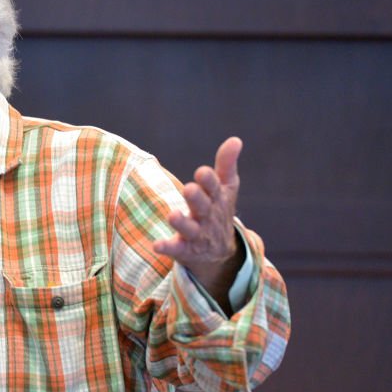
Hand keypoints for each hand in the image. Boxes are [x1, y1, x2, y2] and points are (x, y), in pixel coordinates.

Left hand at [153, 137, 244, 300]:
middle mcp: (208, 217)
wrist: (220, 253)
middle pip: (203, 207)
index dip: (209, 181)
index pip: (215, 188)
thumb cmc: (218, 211)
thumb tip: (235, 139)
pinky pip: (176, 249)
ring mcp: (197, 235)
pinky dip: (167, 248)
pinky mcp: (185, 250)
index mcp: (217, 199)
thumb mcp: (226, 189)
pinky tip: (156, 245)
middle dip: (197, 198)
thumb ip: (226, 165)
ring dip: (181, 222)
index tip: (202, 172)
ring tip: (172, 215)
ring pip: (189, 229)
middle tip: (188, 189)